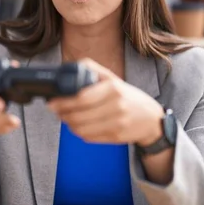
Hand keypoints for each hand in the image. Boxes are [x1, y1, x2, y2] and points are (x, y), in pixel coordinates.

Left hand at [47, 59, 164, 144]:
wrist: (151, 119)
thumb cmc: (128, 97)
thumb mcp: (113, 79)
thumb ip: (92, 70)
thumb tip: (69, 67)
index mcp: (114, 88)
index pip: (82, 97)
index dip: (63, 102)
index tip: (52, 102)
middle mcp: (116, 106)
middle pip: (79, 115)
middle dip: (62, 114)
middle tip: (56, 110)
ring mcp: (117, 123)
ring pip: (81, 129)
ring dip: (68, 124)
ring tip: (65, 118)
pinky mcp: (115, 137)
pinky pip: (89, 137)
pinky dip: (79, 132)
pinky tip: (78, 125)